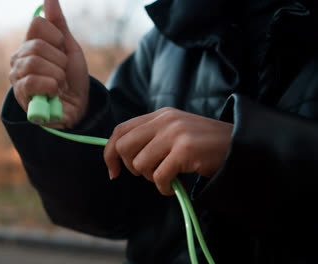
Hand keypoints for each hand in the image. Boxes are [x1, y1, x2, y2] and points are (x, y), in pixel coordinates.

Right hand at [9, 0, 88, 128]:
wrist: (78, 106)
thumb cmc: (72, 77)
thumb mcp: (69, 48)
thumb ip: (58, 24)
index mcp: (30, 44)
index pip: (37, 24)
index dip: (56, 37)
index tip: (63, 50)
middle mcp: (19, 58)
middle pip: (37, 45)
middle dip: (59, 61)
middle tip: (63, 73)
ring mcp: (17, 76)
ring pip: (34, 63)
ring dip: (57, 76)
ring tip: (60, 85)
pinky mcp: (20, 95)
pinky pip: (32, 82)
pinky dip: (51, 87)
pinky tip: (54, 93)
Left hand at [104, 107, 232, 195]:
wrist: (240, 147)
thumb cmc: (204, 145)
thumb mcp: (175, 132)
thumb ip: (150, 138)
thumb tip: (119, 157)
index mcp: (160, 115)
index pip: (120, 130)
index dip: (110, 152)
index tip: (113, 171)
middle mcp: (165, 121)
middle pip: (124, 147)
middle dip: (131, 167)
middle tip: (148, 173)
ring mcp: (175, 134)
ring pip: (140, 164)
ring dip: (151, 178)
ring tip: (168, 178)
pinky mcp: (185, 150)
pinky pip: (159, 177)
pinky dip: (164, 188)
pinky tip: (176, 186)